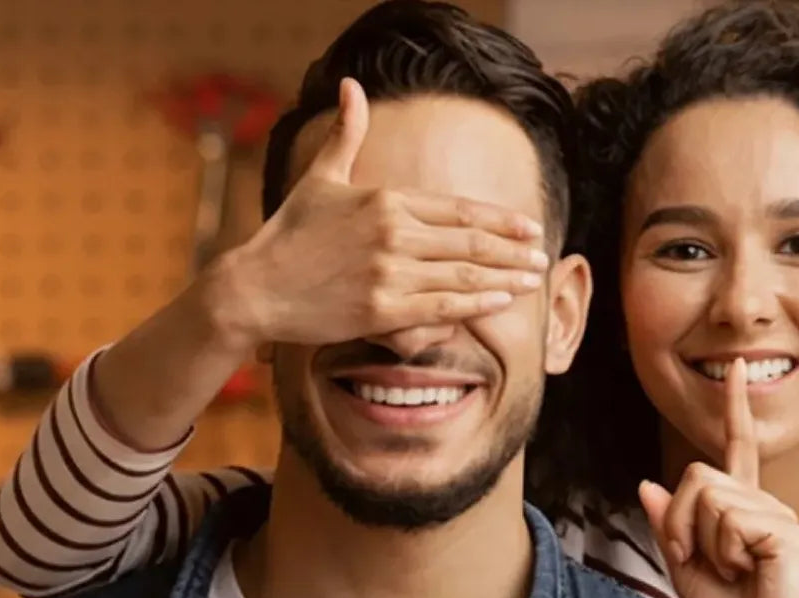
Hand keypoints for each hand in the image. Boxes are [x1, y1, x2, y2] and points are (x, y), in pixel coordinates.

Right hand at [225, 77, 549, 346]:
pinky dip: (475, 303)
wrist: (256, 287)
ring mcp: (389, 272)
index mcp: (386, 200)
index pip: (458, 209)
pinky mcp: (381, 309)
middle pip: (470, 241)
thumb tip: (352, 87)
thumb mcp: (320, 178)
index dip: (499, 220)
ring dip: (504, 277)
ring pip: (462, 274)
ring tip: (532, 279)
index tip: (527, 227)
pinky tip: (500, 301)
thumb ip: (345, 134)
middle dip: (512, 249)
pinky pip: (441, 307)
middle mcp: (393, 233)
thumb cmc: (288, 236)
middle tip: (542, 255)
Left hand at [639, 358, 798, 597]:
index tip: (735, 370)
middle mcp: (763, 502)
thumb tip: (648, 485)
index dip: (735, 409)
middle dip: (678, 523)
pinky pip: (727, 520)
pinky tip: (748, 572)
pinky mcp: (785, 529)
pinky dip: (723, 553)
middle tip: (695, 561)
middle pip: (697, 476)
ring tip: (730, 571)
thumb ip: (668, 526)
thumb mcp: (683, 568)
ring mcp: (777, 513)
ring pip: (708, 497)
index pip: (737, 449)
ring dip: (700, 541)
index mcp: (742, 508)